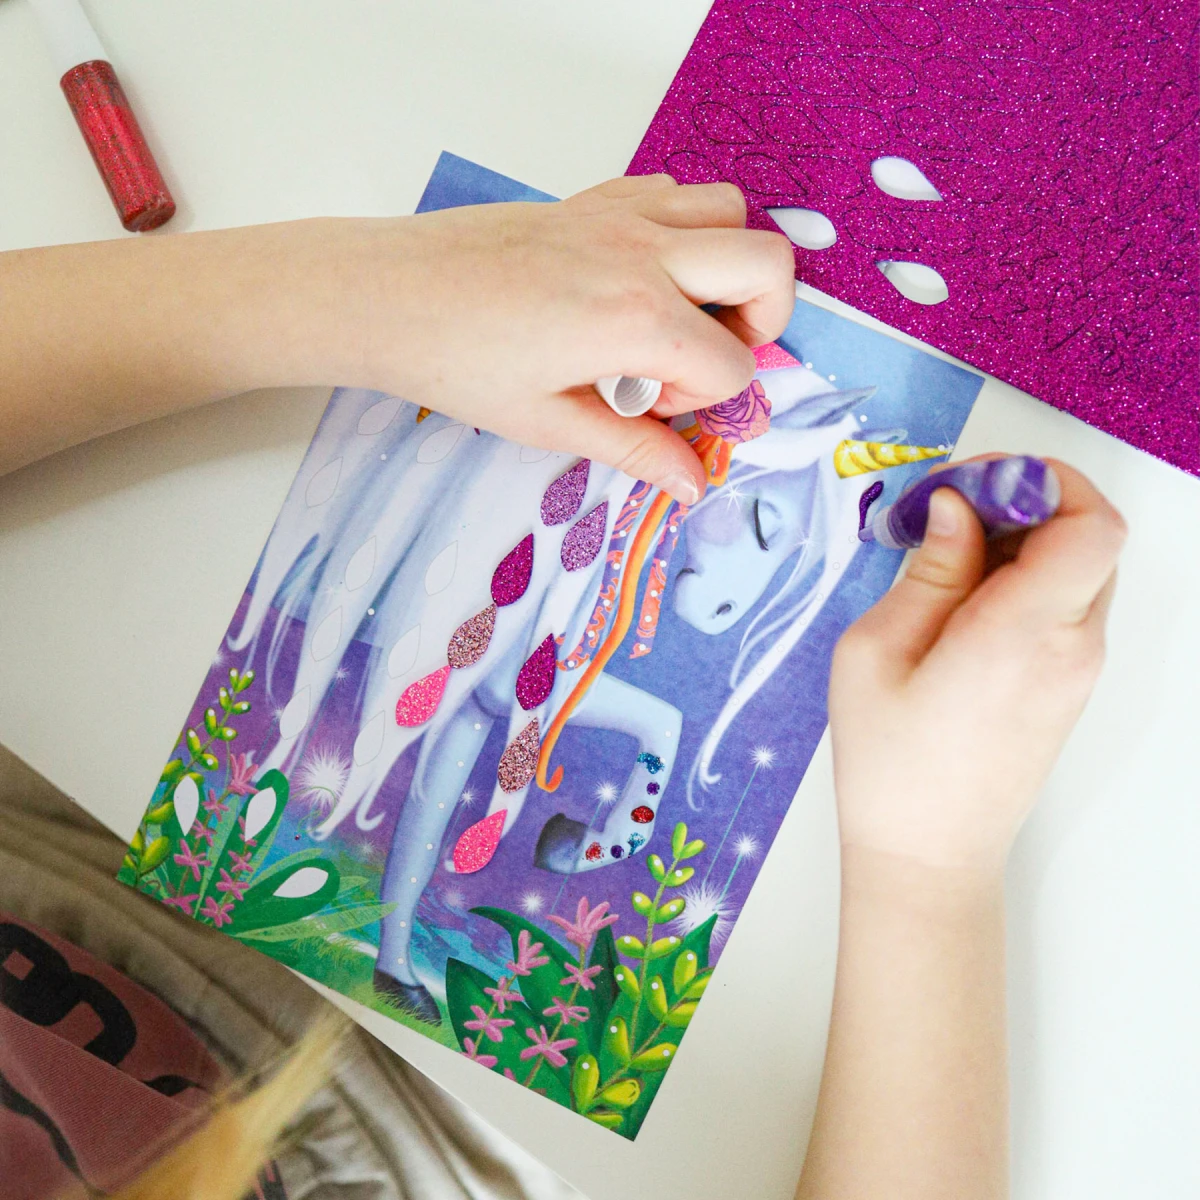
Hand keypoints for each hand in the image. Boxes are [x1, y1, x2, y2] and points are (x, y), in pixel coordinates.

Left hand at [319, 175, 795, 502]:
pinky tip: (638, 280)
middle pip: (768, 266)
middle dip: (763, 323)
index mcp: (636, 320)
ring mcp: (620, 217)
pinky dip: (683, 231)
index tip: (659, 413)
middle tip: (707, 358)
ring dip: (729, 268)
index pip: (734, 364)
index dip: (712, 402)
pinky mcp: (594, 199)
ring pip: (731, 214)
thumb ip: (635, 449)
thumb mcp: (551, 422)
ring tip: (679, 315)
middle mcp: (643, 255)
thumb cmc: (457, 362)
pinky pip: (674, 194)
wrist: (387, 295)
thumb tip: (692, 483)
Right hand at [829, 457, 1125, 872]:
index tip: (972, 485)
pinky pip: (1067, 603)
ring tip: (946, 558)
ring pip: (1081, 566)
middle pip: (1090, 535)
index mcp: (1021, 634)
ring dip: (1024, 540)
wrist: (927, 855)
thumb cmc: (890, 763)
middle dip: (1024, 502)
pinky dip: (1026, 578)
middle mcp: (1070, 648)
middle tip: (947, 512)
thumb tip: (954, 507)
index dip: (1043, 482)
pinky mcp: (1068, 683)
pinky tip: (962, 598)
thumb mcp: (876, 651)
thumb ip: (928, 570)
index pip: (1090, 524)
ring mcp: (1078, 669)